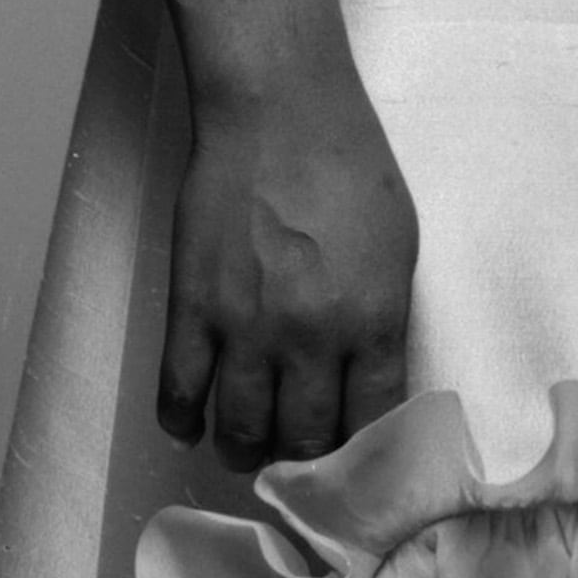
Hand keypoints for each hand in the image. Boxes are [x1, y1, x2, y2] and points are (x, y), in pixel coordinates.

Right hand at [160, 48, 419, 470]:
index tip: (361, 462)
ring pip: (239, 430)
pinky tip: (194, 423)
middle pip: (304, 439)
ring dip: (245, 450)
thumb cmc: (351, 168)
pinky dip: (184, 421)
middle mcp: (310, 337)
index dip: (367, 453)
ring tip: (250, 448)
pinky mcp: (190, 310)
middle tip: (301, 462)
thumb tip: (370, 379)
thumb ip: (383, 319)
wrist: (279, 115)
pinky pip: (179, 394)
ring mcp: (244, 328)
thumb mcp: (399, 246)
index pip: (373, 420)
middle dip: (306, 463)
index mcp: (373, 319)